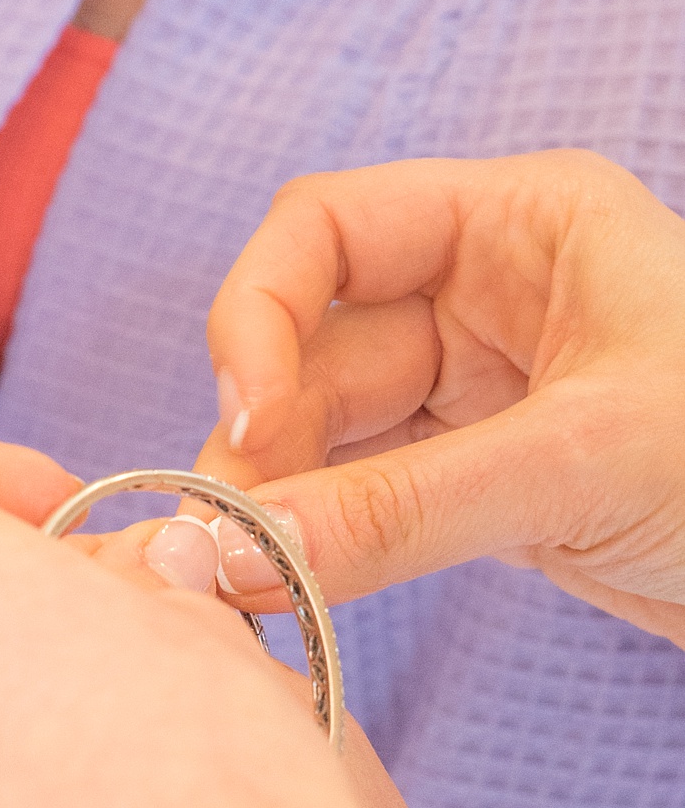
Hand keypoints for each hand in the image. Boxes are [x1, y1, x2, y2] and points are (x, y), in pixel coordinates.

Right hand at [202, 150, 684, 644]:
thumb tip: (229, 550)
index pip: (326, 227)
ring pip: (333, 428)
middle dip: (262, 434)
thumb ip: (399, 510)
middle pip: (315, 341)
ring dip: (281, 498)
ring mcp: (487, 390)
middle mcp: (490, 291)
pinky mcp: (490, 482)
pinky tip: (292, 587)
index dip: (259, 315)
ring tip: (245, 578)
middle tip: (223, 536)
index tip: (244, 424)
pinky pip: (374, 496)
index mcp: (523, 221)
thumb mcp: (583, 467)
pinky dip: (328, 540)